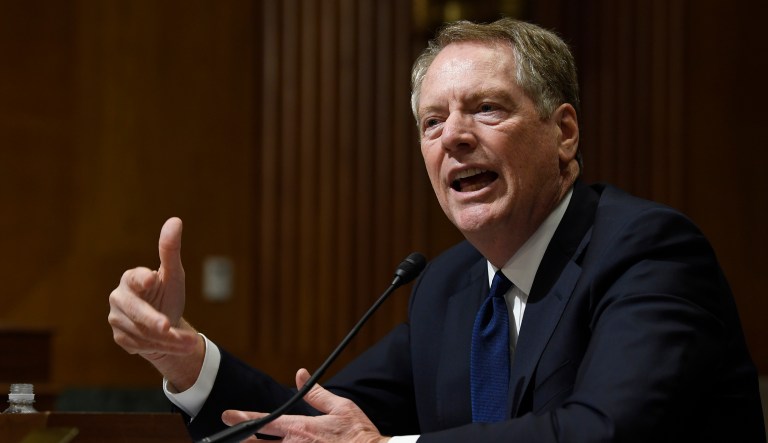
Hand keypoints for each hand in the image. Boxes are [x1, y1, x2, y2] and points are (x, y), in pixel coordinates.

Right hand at [108, 218, 201, 384]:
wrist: (163, 324)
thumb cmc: (166, 294)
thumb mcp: (173, 275)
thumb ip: (171, 250)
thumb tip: (175, 220)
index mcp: (131, 279)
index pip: (134, 279)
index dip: (141, 280)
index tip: (150, 279)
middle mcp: (119, 299)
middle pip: (136, 312)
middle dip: (154, 321)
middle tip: (168, 327)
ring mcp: (117, 320)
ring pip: (142, 333)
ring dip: (167, 340)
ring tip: (188, 342)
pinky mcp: (121, 338)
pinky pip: (141, 345)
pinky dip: (161, 348)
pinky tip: (176, 345)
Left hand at [222, 369, 390, 442]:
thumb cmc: (359, 433)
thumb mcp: (340, 406)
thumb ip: (316, 392)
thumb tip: (299, 374)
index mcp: (300, 427)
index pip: (264, 421)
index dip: (242, 417)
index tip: (227, 416)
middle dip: (241, 440)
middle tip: (228, 437)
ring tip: (244, 442)